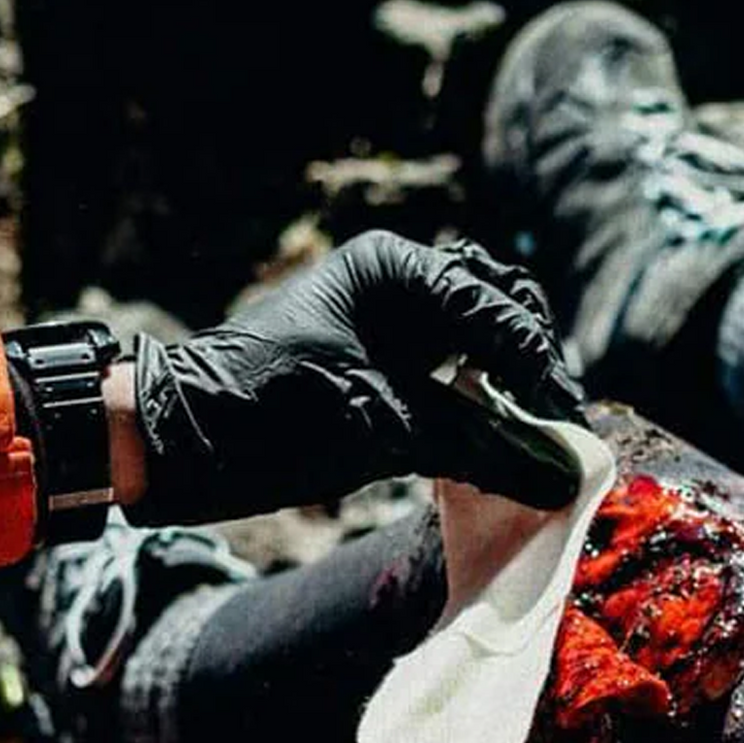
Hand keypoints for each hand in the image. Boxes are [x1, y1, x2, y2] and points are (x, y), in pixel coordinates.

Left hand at [131, 232, 587, 525]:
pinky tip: (494, 447)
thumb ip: (470, 443)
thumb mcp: (374, 426)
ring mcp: (388, 324)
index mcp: (394, 268)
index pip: (496, 307)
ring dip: (508, 387)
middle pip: (499, 309)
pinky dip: (477, 410)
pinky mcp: (378, 369)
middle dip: (532, 365)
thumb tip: (556, 474)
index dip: (539, 368)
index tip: (568, 425)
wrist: (174, 443)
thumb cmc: (263, 416)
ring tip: (531, 441)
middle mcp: (397, 284)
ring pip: (477, 344)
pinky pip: (449, 379)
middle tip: (555, 429)